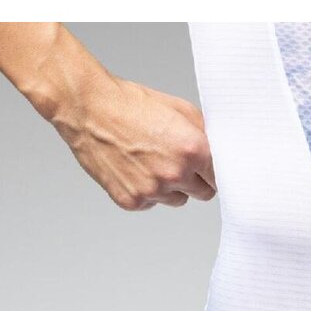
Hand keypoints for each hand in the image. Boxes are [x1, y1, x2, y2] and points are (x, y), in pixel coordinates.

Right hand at [49, 74, 215, 210]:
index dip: (215, 172)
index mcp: (192, 150)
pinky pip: (151, 204)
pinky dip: (146, 191)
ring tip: (152, 161)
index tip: (211, 170)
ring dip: (171, 187)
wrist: (90, 110)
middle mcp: (175, 174)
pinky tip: (134, 168)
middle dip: (197, 181)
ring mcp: (152, 191)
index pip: (221, 178)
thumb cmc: (130, 105)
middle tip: (180, 162)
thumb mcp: (179, 109)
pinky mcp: (132, 201)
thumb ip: (204, 134)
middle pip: (204, 194)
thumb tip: (219, 151)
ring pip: (177, 200)